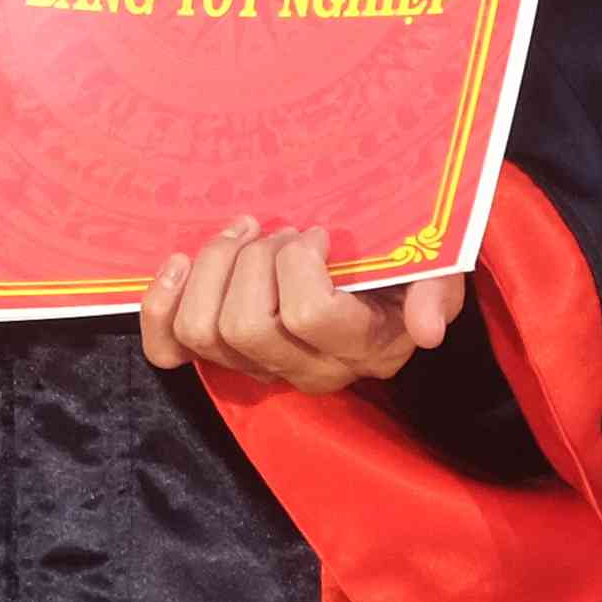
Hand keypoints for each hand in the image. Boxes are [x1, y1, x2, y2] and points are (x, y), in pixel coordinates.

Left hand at [140, 219, 465, 394]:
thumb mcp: (439, 267)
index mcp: (362, 348)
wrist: (378, 269)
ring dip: (214, 267)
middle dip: (254, 259)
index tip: (317, 233)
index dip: (300, 261)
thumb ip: (438, 291)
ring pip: (203, 331)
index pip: (309, 314)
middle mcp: (309, 370)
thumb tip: (426, 330)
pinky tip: (180, 263)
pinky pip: (169, 350)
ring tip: (243, 235)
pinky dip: (162, 304)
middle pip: (245, 325)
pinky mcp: (221, 356)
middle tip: (278, 231)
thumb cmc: (406, 261)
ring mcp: (260, 367)